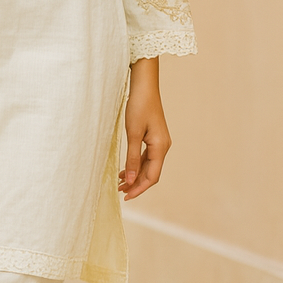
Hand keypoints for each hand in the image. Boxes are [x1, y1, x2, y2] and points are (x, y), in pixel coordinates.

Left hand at [119, 57, 170, 200]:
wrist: (144, 86)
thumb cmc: (139, 106)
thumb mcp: (133, 134)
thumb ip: (132, 158)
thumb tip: (131, 180)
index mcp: (160, 147)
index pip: (152, 176)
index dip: (139, 189)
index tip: (126, 197)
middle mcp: (163, 146)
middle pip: (151, 173)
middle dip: (136, 185)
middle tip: (119, 193)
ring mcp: (159, 142)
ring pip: (148, 166)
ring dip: (135, 177)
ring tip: (119, 185)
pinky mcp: (153, 138)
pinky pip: (146, 158)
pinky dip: (136, 166)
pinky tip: (125, 171)